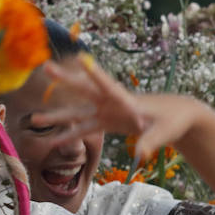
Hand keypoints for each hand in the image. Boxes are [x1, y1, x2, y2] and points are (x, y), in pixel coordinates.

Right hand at [41, 57, 203, 161]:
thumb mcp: (166, 131)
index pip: (108, 85)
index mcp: (127, 99)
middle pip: (85, 90)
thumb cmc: (175, 120)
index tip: (81, 60)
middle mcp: (113, 102)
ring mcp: (109, 112)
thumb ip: (151, 141)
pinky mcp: (109, 122)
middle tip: (46, 66)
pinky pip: (86, 129)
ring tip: (36, 118)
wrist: (178, 117)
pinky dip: (71, 136)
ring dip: (59, 115)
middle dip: (65, 80)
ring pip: (79, 112)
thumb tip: (140, 155)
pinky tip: (54, 142)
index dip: (94, 74)